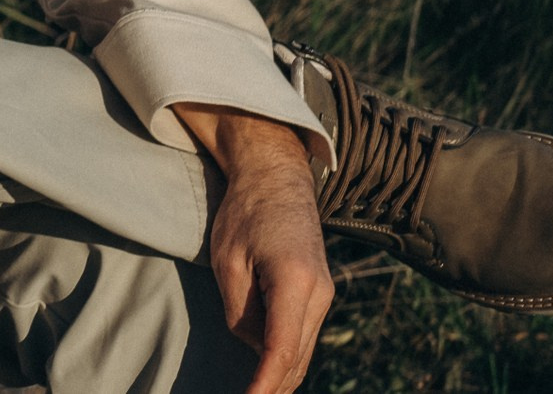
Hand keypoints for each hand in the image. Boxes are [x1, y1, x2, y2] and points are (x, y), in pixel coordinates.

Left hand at [174, 103, 333, 393]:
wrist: (276, 179)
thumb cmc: (244, 213)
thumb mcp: (228, 260)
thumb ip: (240, 309)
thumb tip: (252, 347)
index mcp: (294, 280)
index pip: (281, 348)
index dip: (265, 382)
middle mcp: (319, 292)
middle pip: (297, 356)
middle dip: (274, 386)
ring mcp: (324, 293)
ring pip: (304, 350)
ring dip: (282, 375)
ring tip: (257, 393)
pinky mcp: (320, 292)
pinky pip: (304, 335)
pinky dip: (288, 357)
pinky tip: (270, 372)